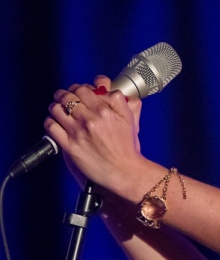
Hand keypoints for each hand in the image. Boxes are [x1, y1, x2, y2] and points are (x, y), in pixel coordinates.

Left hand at [44, 76, 144, 191]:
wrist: (123, 171)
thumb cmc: (126, 147)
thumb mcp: (129, 119)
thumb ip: (118, 100)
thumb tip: (106, 89)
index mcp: (104, 111)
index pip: (83, 89)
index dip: (78, 88)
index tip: (78, 92)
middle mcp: (89, 120)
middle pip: (67, 96)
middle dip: (64, 94)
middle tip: (65, 97)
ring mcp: (77, 132)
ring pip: (56, 109)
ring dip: (56, 106)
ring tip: (59, 109)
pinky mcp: (69, 145)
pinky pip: (51, 126)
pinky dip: (51, 121)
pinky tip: (56, 123)